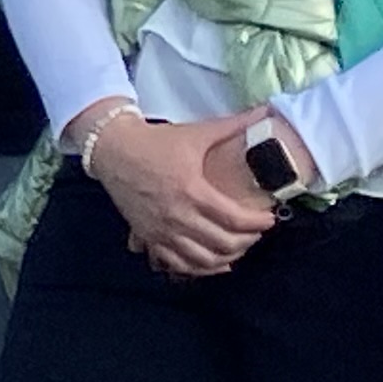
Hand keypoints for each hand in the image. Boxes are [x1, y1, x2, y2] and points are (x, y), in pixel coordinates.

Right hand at [84, 106, 279, 277]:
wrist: (112, 149)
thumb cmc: (155, 141)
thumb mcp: (194, 133)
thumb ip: (231, 127)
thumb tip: (264, 113)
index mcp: (192, 191)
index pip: (234, 219)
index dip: (258, 223)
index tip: (270, 219)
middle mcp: (178, 216)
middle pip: (223, 243)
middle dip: (247, 241)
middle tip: (256, 232)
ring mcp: (161, 230)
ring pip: (202, 259)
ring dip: (226, 258)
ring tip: (238, 248)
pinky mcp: (148, 237)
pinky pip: (178, 264)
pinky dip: (199, 268)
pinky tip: (212, 262)